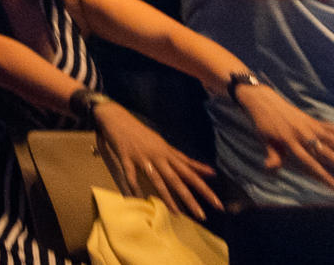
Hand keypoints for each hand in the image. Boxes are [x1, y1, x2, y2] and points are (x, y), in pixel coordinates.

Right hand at [90, 101, 217, 214]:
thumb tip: (208, 171)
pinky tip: (137, 197)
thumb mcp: (164, 144)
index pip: (191, 173)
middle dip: (190, 198)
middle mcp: (158, 157)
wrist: (116, 117)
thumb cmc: (141, 133)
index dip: (204, 188)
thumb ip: (183, 159)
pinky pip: (131, 174)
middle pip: (177, 180)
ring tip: (177, 213)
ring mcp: (142, 158)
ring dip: (167, 197)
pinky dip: (134, 185)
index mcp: (168, 153)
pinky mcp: (126, 158)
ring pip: (157, 180)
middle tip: (202, 216)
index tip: (218, 204)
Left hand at [236, 81, 333, 193]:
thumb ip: (272, 155)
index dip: (325, 176)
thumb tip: (269, 169)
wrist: (263, 100)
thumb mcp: (264, 140)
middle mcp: (307, 135)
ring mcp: (314, 127)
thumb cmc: (262, 123)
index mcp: (292, 142)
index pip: (312, 163)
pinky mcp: (318, 122)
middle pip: (332, 154)